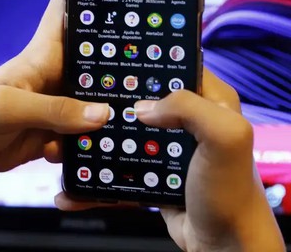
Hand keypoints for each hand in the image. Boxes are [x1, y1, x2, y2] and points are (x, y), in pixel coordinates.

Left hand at [0, 0, 106, 180]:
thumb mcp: (7, 108)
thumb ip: (54, 110)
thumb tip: (103, 114)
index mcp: (43, 57)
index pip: (68, 12)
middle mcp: (55, 78)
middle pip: (96, 64)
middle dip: (121, 70)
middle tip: (152, 83)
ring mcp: (56, 107)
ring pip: (94, 106)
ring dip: (107, 118)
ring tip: (123, 132)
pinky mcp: (52, 134)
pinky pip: (81, 138)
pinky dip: (85, 146)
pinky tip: (71, 155)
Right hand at [54, 71, 284, 250]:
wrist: (224, 245)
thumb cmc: (231, 193)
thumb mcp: (224, 138)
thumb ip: (188, 108)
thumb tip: (140, 108)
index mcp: (209, 101)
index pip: (172, 67)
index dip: (143, 62)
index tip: (109, 61)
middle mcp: (187, 121)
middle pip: (139, 100)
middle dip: (107, 103)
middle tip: (76, 102)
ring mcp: (167, 148)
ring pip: (123, 135)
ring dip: (95, 143)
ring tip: (63, 147)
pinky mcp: (152, 174)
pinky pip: (119, 170)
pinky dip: (97, 179)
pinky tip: (72, 189)